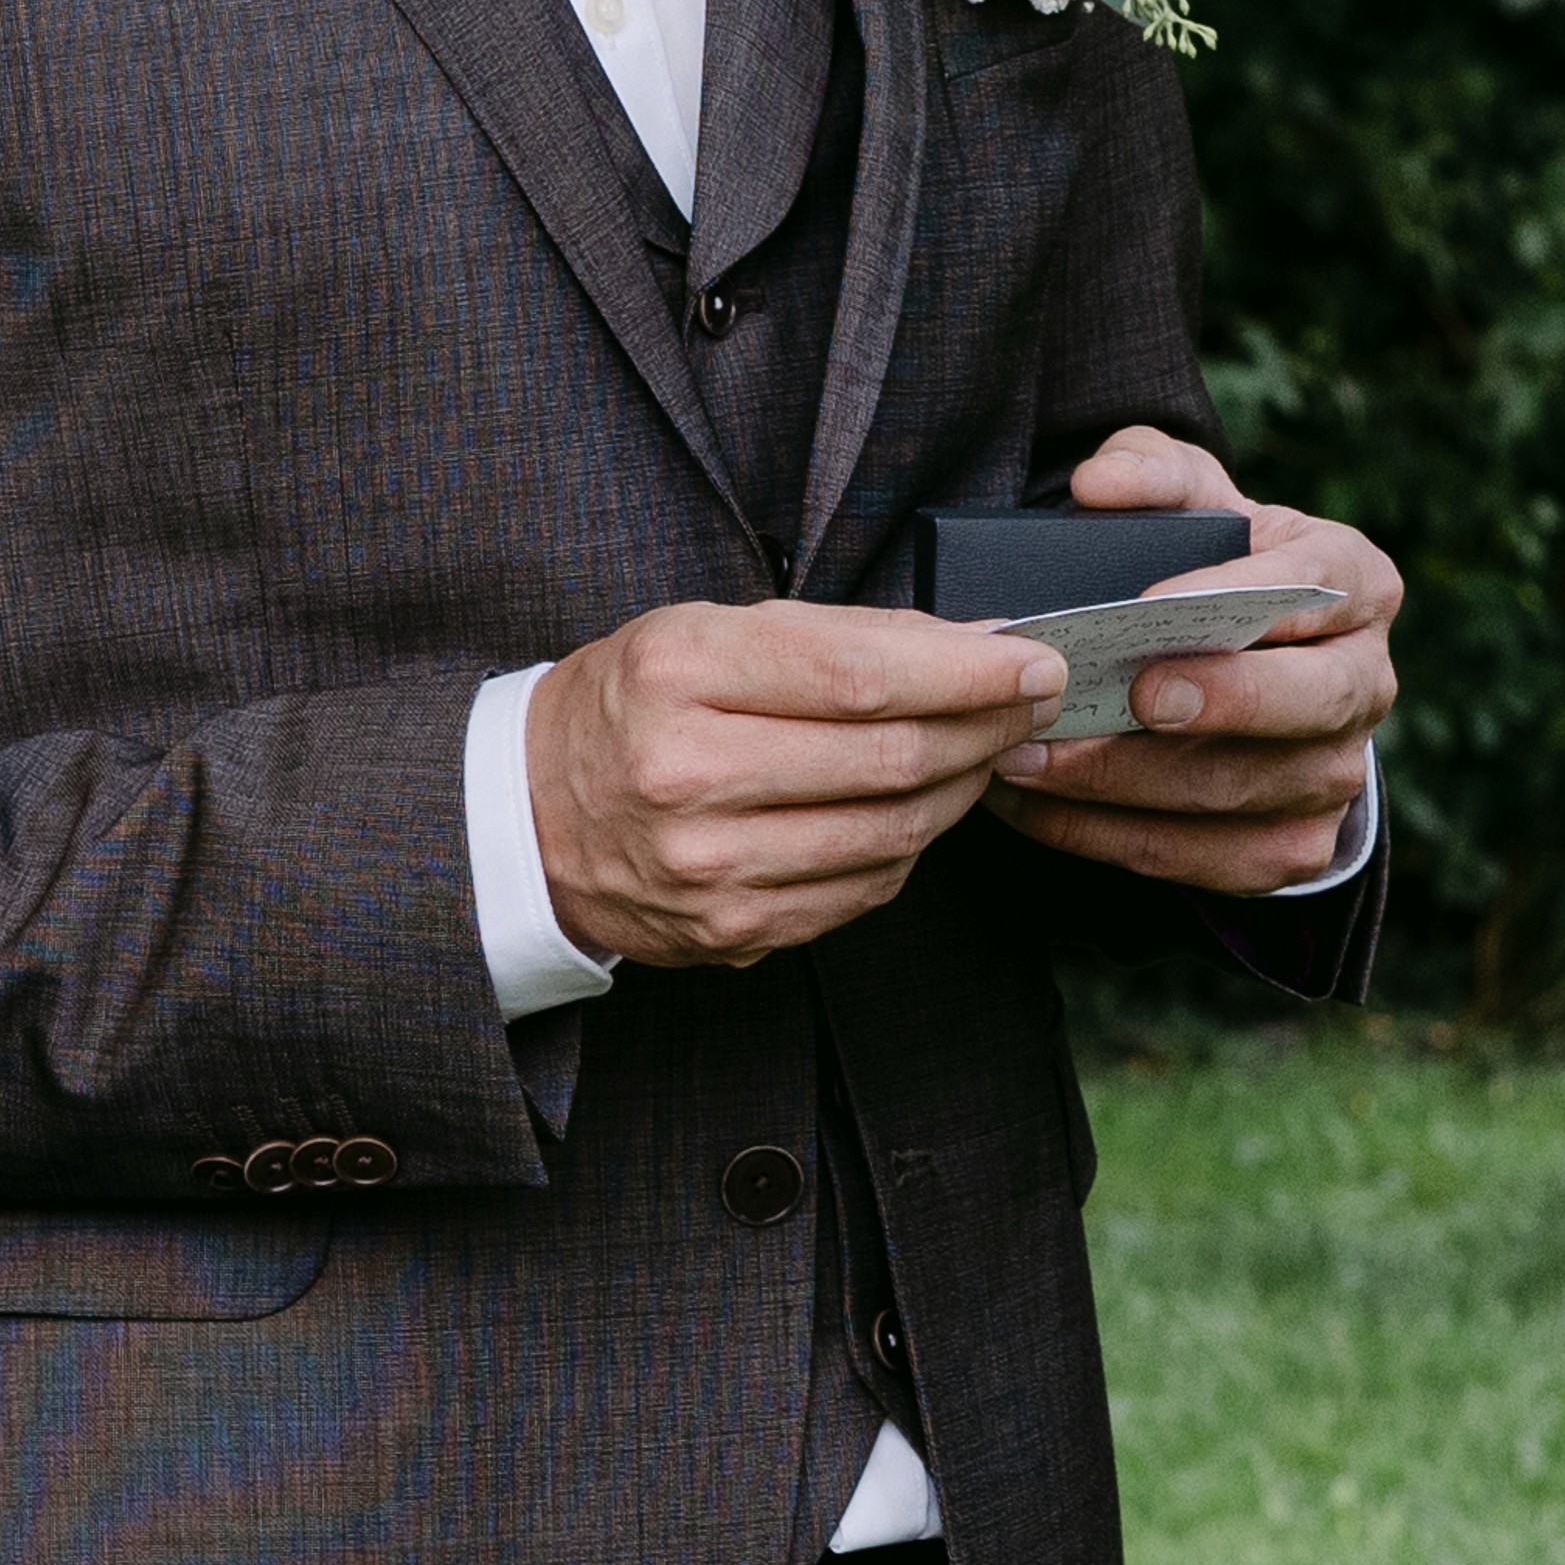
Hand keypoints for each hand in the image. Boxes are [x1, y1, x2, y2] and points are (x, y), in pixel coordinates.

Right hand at [529, 594, 1069, 968]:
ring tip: (981, 751)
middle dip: (988, 728)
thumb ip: (844, 637)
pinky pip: (864, 891)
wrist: (527, 816)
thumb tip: (981, 643)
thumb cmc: (635, 704)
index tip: (1036, 661)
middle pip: (891, 758)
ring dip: (961, 789)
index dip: (972, 672)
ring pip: (892, 833)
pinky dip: (910, 847)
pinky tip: (916, 809)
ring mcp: (708, 868)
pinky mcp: (730, 931)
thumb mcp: (711, 633)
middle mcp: (688, 776)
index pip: (864, 676)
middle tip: (1032, 705)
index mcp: (680, 675)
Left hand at [992, 422, 1402, 900]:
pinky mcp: (1298, 847)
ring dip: (1130, 781)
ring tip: (1027, 756)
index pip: (1317, 585)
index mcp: (1356, 583)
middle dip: (1221, 703)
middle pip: (1311, 702)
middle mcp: (1368, 682)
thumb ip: (1149, 473)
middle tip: (1130, 697)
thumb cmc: (1209, 571)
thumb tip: (1100, 484)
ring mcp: (1339, 773)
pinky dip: (1114, 837)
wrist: (1238, 671)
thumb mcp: (1190, 503)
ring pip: (1247, 791)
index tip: (1150, 601)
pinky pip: (1210, 858)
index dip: (1241, 595)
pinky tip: (1037, 808)